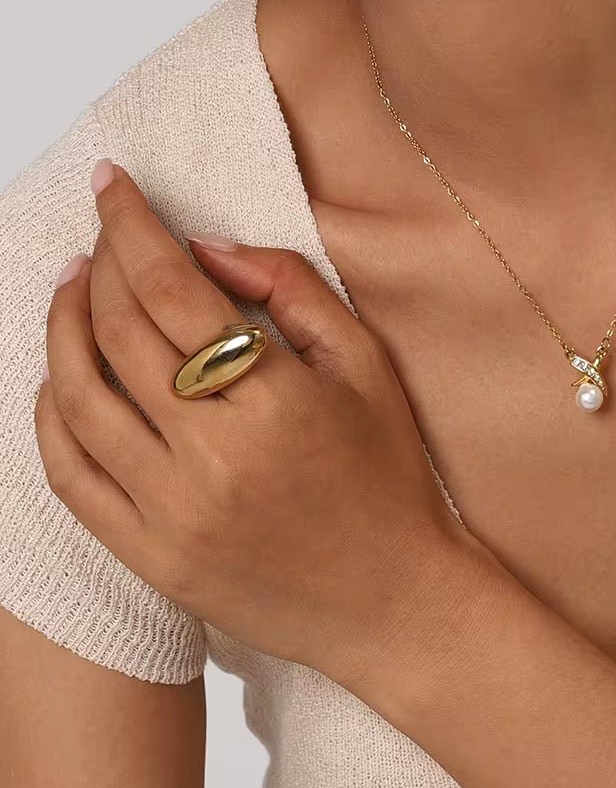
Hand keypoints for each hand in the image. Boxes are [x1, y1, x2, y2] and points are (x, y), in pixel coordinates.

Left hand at [35, 160, 506, 688]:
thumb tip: (205, 247)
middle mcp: (213, 457)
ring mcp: (173, 514)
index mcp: (276, 402)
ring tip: (72, 291)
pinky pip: (71, 476)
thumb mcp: (368, 368)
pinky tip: (59, 379)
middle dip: (99, 264)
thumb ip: (292, 291)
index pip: (170, 289)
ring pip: (77, 400)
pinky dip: (49, 417)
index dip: (131, 226)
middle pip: (118, 333)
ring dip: (61, 330)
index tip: (112, 186)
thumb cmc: (390, 481)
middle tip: (101, 233)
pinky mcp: (151, 558)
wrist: (394, 601)